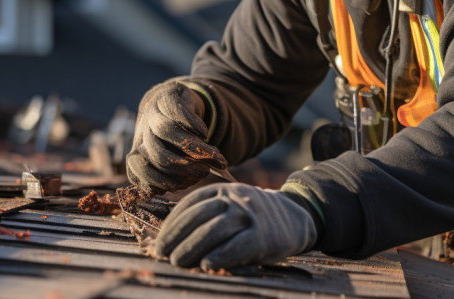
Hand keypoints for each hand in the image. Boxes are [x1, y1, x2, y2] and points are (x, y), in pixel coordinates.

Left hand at [126, 81, 226, 194]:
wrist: (167, 102)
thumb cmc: (173, 140)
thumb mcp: (174, 158)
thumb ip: (181, 172)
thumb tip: (201, 176)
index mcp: (138, 156)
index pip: (141, 175)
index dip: (164, 183)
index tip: (185, 185)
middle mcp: (142, 136)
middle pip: (159, 155)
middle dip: (185, 168)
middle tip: (205, 172)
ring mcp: (152, 115)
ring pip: (167, 132)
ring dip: (195, 148)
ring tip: (215, 156)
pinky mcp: (166, 98)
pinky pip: (177, 112)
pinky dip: (192, 124)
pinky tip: (204, 133)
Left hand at [155, 183, 317, 269]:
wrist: (294, 217)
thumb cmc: (251, 218)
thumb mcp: (229, 206)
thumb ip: (205, 216)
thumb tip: (169, 240)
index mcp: (222, 190)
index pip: (190, 205)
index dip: (172, 224)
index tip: (159, 242)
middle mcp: (235, 199)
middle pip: (199, 218)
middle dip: (177, 237)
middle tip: (164, 254)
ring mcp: (249, 215)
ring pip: (214, 231)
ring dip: (191, 248)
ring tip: (178, 262)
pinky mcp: (263, 235)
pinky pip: (237, 246)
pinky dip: (220, 255)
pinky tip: (206, 264)